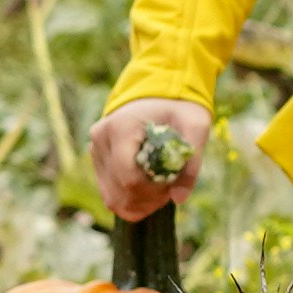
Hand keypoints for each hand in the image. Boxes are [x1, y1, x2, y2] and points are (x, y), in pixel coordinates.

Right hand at [90, 99, 210, 221]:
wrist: (160, 88)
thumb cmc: (180, 107)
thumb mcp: (196, 127)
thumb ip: (191, 163)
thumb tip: (179, 198)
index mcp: (122, 128)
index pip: (130, 177)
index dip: (154, 191)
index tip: (172, 184)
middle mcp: (102, 139)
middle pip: (120, 191)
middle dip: (149, 199)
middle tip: (170, 188)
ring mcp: (96, 150)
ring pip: (112, 197)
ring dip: (139, 203)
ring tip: (161, 191)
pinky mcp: (98, 159)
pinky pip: (110, 193)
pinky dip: (130, 200)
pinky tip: (149, 192)